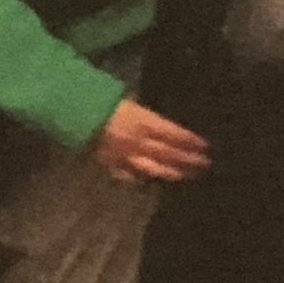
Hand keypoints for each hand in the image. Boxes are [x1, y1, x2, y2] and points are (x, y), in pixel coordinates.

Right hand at [89, 97, 211, 185]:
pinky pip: (132, 175)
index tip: (206, 146)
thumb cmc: (104, 101)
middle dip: (188, 159)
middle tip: (205, 164)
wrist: (77, 115)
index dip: (191, 141)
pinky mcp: (113, 165)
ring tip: (188, 175)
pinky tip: (154, 181)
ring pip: (155, 168)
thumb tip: (167, 126)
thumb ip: (148, 117)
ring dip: (173, 172)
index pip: (174, 134)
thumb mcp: (131, 103)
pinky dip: (144, 178)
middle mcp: (139, 142)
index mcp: (144, 122)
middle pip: (169, 153)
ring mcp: (126, 156)